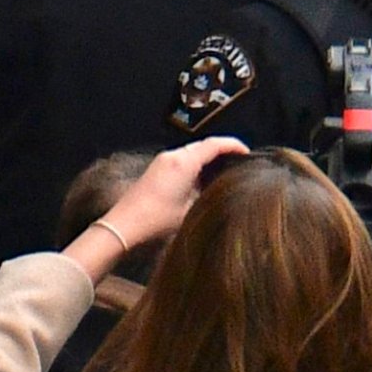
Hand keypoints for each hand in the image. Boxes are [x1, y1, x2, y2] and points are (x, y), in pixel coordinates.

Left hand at [65, 138, 247, 283]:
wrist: (124, 227)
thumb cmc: (156, 220)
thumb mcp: (192, 210)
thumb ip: (209, 195)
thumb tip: (221, 190)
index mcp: (184, 162)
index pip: (215, 144)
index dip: (234, 145)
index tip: (247, 152)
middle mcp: (173, 156)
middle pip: (203, 145)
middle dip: (222, 151)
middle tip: (238, 162)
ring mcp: (162, 162)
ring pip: (192, 152)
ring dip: (208, 158)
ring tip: (224, 172)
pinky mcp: (155, 170)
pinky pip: (181, 160)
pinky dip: (195, 164)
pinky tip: (202, 181)